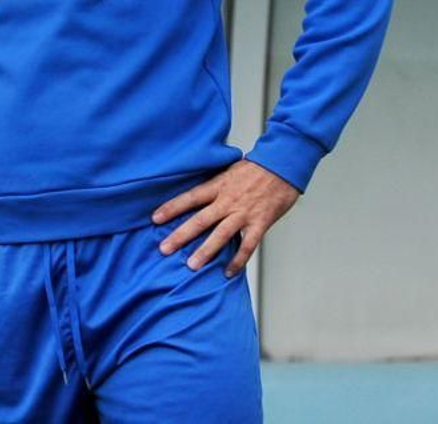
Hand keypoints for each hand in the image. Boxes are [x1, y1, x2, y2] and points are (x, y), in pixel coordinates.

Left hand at [152, 159, 299, 277]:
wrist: (282, 165)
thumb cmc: (256, 168)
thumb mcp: (229, 170)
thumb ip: (215, 185)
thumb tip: (197, 195)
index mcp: (218, 185)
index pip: (190, 198)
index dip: (172, 208)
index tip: (155, 218)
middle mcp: (228, 200)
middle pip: (200, 220)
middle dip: (181, 235)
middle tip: (164, 249)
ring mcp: (243, 213)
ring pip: (220, 235)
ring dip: (205, 251)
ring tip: (192, 266)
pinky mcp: (259, 223)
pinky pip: (247, 245)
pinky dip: (238, 260)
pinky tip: (228, 272)